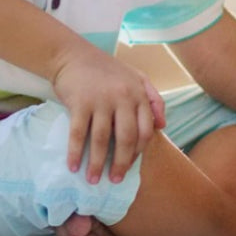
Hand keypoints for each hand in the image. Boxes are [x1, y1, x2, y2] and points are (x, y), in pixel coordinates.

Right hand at [52, 51, 165, 184]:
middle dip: (121, 164)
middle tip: (115, 180)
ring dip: (97, 163)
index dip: (138, 152)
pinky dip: (76, 153)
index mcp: (138, 93)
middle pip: (126, 138)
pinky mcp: (80, 102)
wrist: (73, 55)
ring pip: (102, 139)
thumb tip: (162, 126)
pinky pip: (79, 133)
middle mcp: (122, 97)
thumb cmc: (105, 69)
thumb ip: (153, 98)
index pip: (145, 130)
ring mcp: (101, 99)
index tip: (130, 166)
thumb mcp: (135, 78)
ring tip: (93, 180)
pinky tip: (74, 167)